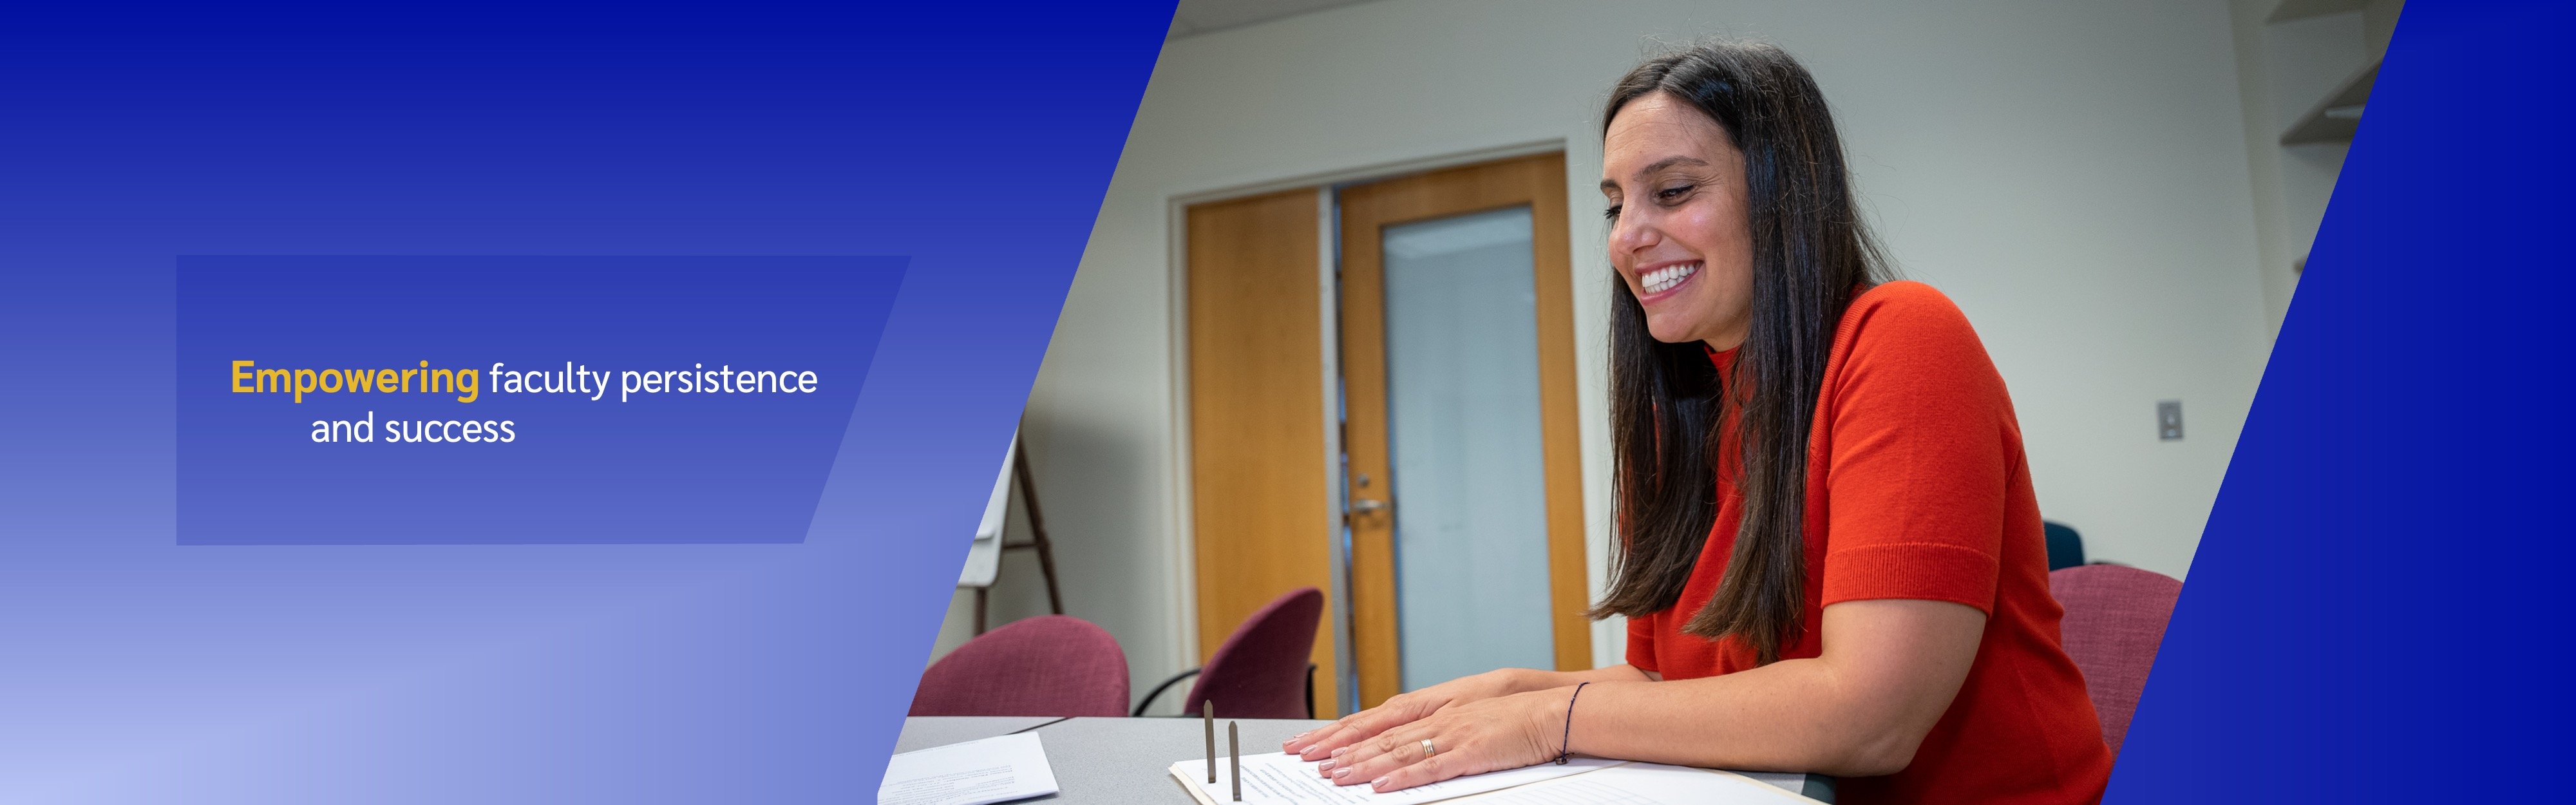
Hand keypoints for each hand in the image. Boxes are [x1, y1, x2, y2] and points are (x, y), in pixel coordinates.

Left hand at [1281, 669, 1530, 760]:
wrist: (1551, 710)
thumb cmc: (1515, 716)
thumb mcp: (1469, 718)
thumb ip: (1438, 730)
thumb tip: (1409, 747)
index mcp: (1433, 708)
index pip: (1377, 721)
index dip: (1343, 733)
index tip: (1314, 743)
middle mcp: (1436, 717)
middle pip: (1378, 734)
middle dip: (1339, 749)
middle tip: (1308, 761)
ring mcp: (1451, 733)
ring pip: (1397, 750)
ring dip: (1362, 764)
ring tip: (1333, 775)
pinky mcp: (1470, 751)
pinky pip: (1431, 767)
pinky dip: (1404, 777)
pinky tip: (1381, 785)